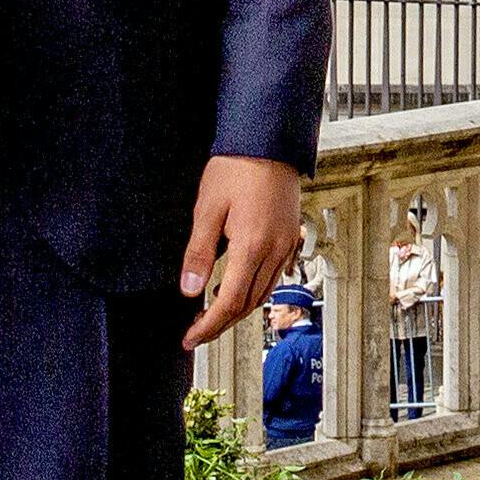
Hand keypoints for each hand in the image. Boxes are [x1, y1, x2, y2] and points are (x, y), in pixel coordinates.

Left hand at [183, 156, 304, 347]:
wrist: (269, 141)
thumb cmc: (236, 168)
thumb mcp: (207, 209)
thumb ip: (198, 253)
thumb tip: (189, 291)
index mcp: (252, 246)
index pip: (228, 302)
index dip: (208, 326)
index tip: (190, 339)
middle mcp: (274, 251)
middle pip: (248, 305)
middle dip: (221, 324)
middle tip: (197, 333)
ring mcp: (287, 244)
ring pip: (263, 294)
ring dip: (238, 310)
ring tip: (212, 315)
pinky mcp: (291, 236)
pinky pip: (274, 277)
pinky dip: (254, 291)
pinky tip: (236, 288)